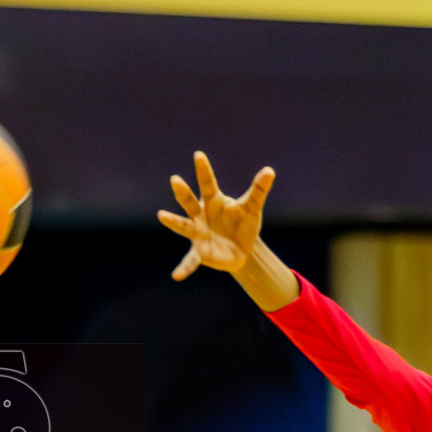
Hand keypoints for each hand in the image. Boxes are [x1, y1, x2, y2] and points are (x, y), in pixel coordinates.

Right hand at [157, 151, 274, 280]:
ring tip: (161, 215)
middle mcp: (201, 215)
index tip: (199, 155)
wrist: (241, 250)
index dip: (204, 170)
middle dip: (183, 192)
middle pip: (190, 202)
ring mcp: (198, 233)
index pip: (208, 183)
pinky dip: (184, 268)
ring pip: (183, 225)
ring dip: (173, 221)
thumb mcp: (252, 208)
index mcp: (214, 202)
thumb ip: (258, 190)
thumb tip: (269, 171)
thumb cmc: (243, 225)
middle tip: (175, 180)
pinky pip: (190, 261)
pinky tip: (176, 275)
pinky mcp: (199, 253)